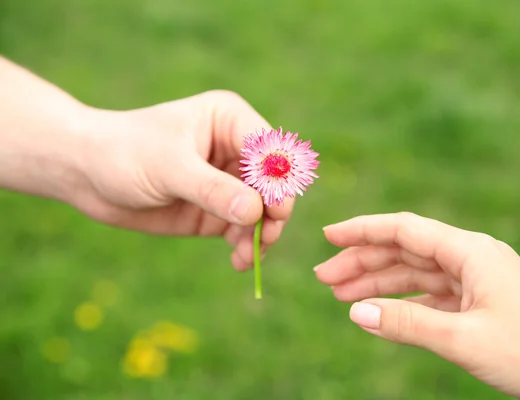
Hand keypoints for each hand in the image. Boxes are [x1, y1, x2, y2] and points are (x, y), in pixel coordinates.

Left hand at [71, 90, 292, 269]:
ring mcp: (228, 183)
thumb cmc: (124, 153)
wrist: (87, 174)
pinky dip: (246, 246)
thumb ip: (213, 190)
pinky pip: (244, 230)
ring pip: (263, 211)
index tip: (274, 210)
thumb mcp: (169, 168)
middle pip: (273, 183)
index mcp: (229, 121)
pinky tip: (239, 261)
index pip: (270, 149)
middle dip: (273, 212)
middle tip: (265, 237)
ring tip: (247, 255)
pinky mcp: (217, 210)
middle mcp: (235, 151)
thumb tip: (256, 213)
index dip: (278, 178)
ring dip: (261, 234)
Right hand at [315, 212, 519, 398]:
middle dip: (363, 261)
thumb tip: (356, 311)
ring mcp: (474, 279)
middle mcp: (470, 258)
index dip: (363, 230)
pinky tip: (378, 311)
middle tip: (323, 277)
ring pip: (414, 273)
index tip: (328, 235)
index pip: (405, 230)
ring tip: (340, 295)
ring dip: (378, 282)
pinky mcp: (476, 302)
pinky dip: (402, 302)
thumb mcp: (463, 339)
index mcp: (471, 252)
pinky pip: (429, 294)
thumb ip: (407, 323)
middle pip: (405, 250)